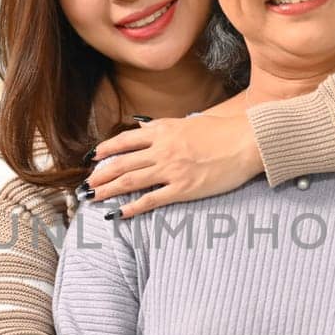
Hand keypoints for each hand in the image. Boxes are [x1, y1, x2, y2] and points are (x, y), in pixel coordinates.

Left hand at [84, 114, 262, 218]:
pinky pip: (152, 200)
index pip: (126, 141)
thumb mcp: (188, 122)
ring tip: (95, 197)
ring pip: (131, 180)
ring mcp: (172, 170)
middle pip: (123, 163)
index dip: (106, 150)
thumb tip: (142, 128)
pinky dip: (133, 207)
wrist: (246, 142)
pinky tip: (120, 213)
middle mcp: (162, 150)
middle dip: (102, 174)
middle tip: (88, 184)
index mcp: (163, 132)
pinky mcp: (184, 188)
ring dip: (110, 189)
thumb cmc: (222, 131)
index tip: (93, 158)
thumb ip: (163, 127)